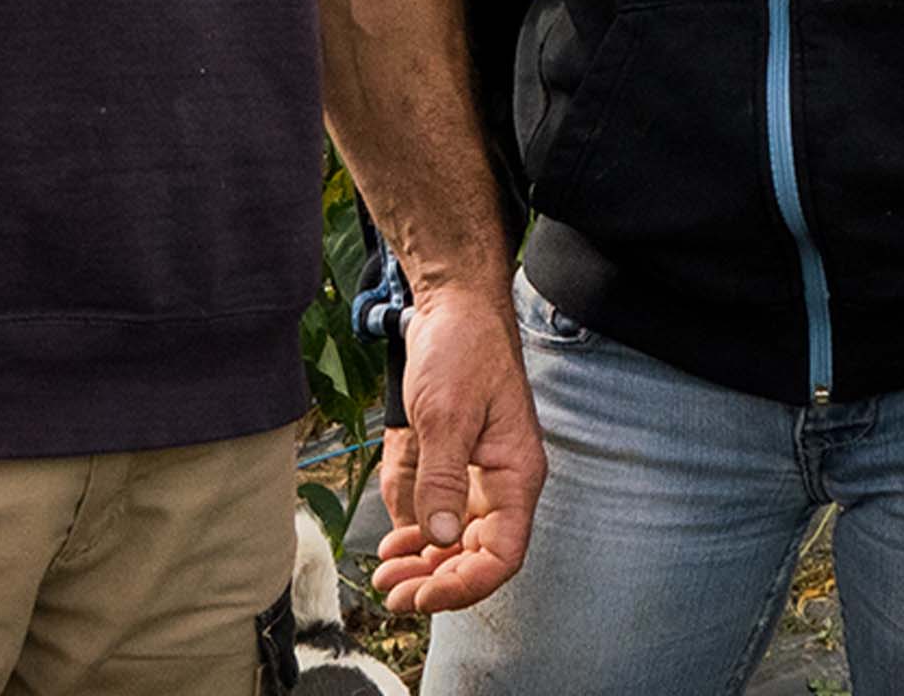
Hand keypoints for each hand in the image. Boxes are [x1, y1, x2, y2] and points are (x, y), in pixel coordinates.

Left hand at [364, 286, 542, 615]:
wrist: (452, 307)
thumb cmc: (462, 349)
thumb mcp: (447, 413)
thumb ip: (442, 477)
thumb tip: (438, 537)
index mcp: (516, 475)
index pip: (502, 555)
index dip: (464, 585)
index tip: (423, 595)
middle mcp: (502, 485)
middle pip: (476, 557)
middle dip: (436, 582)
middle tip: (393, 594)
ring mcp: (478, 478)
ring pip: (456, 544)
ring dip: (424, 566)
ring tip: (388, 575)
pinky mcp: (455, 466)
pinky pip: (439, 517)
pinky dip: (419, 537)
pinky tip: (396, 544)